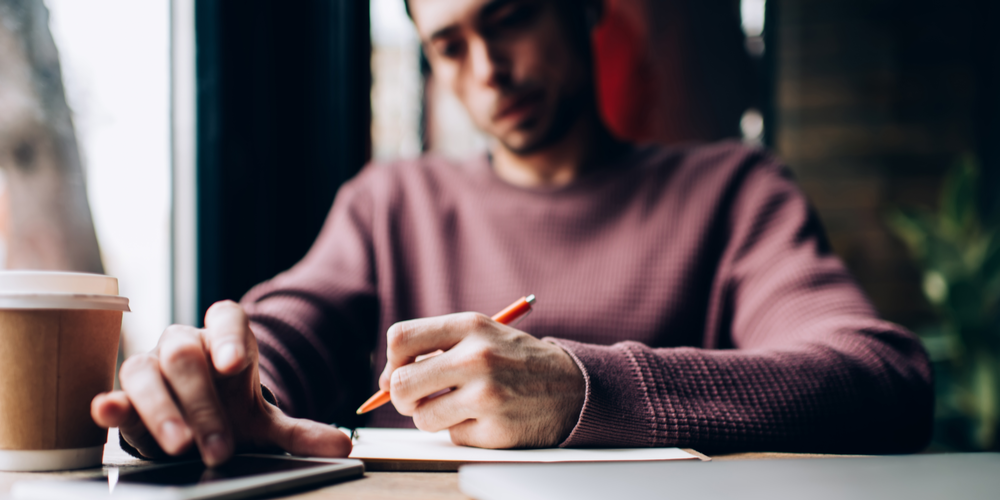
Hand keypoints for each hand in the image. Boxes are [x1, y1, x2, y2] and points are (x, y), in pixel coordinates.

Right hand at [91, 301, 351, 465]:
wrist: (199, 427)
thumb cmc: (233, 413)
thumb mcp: (268, 424)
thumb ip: (302, 433)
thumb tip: (343, 445)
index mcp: (226, 340)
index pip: (225, 317)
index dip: (228, 336)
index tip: (235, 364)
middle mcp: (185, 345)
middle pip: (185, 354)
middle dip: (202, 401)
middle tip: (219, 445)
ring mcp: (151, 367)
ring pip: (146, 370)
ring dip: (163, 410)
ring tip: (180, 445)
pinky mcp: (125, 395)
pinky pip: (115, 392)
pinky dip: (111, 402)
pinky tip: (108, 411)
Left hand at [379, 312, 584, 447]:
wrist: (573, 386)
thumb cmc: (516, 360)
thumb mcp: (482, 334)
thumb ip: (437, 346)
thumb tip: (386, 379)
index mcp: (471, 326)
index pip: (401, 339)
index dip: (391, 360)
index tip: (398, 371)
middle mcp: (478, 358)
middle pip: (401, 384)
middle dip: (400, 397)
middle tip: (415, 399)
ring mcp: (487, 396)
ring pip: (422, 417)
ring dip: (432, 417)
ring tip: (458, 406)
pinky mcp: (495, 430)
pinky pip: (452, 436)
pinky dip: (462, 431)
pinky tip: (484, 418)